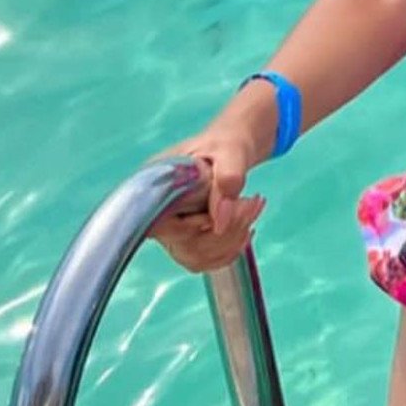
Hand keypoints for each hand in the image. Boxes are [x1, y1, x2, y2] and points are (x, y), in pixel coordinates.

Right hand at [146, 129, 265, 273]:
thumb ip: (227, 179)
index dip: (193, 226)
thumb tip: (220, 222)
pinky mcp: (187, 239)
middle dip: (226, 231)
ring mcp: (170, 229)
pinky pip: (206, 260)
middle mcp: (154, 211)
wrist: (230, 148)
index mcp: (153, 183)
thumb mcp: (230, 152)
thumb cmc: (225, 144)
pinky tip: (246, 226)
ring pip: (197, 257)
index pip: (160, 226)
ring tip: (252, 207)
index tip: (227, 206)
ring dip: (233, 239)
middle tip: (252, 202)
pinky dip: (231, 248)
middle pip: (184, 246)